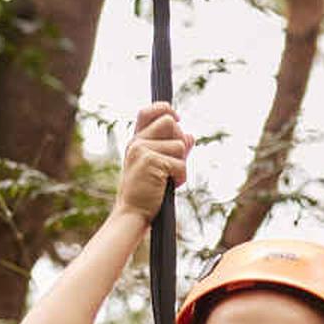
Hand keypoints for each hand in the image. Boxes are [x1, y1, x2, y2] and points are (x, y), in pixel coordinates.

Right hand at [113, 103, 192, 224]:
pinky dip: (180, 178)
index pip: (148, 111)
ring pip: (179, 145)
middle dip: (179, 143)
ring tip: (167, 179)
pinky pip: (180, 163)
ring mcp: (142, 150)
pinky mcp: (151, 161)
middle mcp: (137, 142)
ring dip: (180, 165)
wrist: (132, 213)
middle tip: (172, 164)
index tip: (177, 120)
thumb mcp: (158, 166)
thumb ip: (172, 149)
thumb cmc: (145, 193)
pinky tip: (168, 186)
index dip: (165, 109)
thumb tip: (191, 136)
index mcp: (136, 141)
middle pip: (171, 123)